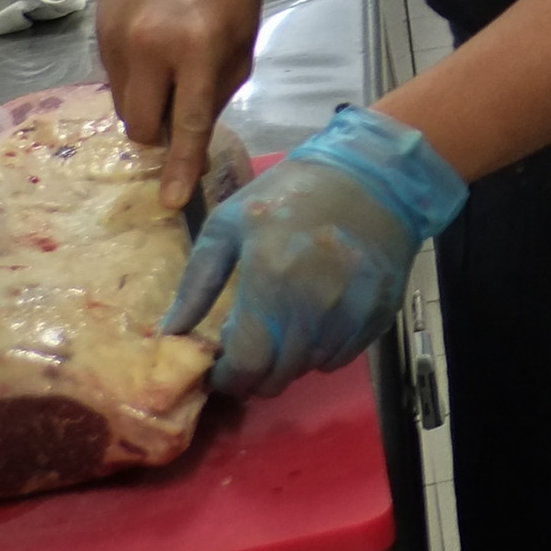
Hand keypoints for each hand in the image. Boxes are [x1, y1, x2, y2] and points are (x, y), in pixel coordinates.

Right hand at [100, 0, 259, 210]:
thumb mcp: (242, 43)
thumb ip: (217, 92)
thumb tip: (193, 138)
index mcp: (198, 49)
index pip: (187, 122)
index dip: (180, 165)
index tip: (172, 202)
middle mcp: (151, 46)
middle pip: (141, 125)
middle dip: (158, 135)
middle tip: (175, 113)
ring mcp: (118, 39)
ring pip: (122, 105)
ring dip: (145, 104)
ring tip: (166, 70)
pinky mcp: (99, 31)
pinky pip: (112, 77)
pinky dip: (133, 77)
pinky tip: (150, 48)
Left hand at [164, 103, 469, 399]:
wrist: (374, 172)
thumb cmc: (291, 193)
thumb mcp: (229, 224)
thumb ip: (197, 283)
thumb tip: (171, 333)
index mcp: (270, 280)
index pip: (245, 364)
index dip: (227, 377)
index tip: (219, 368)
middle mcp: (314, 305)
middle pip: (277, 376)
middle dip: (255, 373)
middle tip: (248, 350)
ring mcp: (352, 312)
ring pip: (308, 369)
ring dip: (289, 361)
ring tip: (282, 330)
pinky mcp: (379, 315)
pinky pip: (341, 358)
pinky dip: (322, 350)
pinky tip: (315, 320)